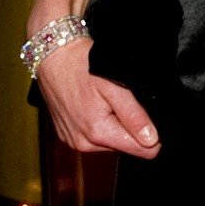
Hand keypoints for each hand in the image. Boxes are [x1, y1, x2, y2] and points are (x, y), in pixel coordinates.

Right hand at [35, 37, 159, 158]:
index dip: (152, 135)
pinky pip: (94, 136)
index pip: (143, 151)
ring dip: (114, 124)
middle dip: (130, 127)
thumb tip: (152, 140)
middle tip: (120, 100)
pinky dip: (99, 123)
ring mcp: (73, 140)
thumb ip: (134, 116)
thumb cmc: (81, 65)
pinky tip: (93, 104)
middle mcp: (84, 143)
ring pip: (111, 141)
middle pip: (126, 146)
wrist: (52, 54)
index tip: (146, 115)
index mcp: (98, 133)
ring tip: (105, 100)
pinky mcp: (66, 135)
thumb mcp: (115, 87)